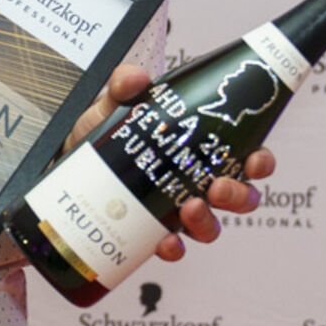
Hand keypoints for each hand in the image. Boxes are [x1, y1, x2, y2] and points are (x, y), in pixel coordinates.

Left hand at [67, 64, 272, 263]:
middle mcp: (194, 183)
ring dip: (208, 222)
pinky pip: (172, 247)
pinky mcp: (151, 231)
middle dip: (238, 195)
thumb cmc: (100, 133)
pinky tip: (167, 242)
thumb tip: (135, 78)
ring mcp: (175, 210)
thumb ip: (123, 86)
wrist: (65, 163)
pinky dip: (173, 247)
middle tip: (218, 187)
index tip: (255, 160)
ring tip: (191, 208)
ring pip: (210, 226)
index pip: (244, 156)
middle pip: (238, 196)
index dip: (259, 162)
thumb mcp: (111, 104)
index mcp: (197, 149)